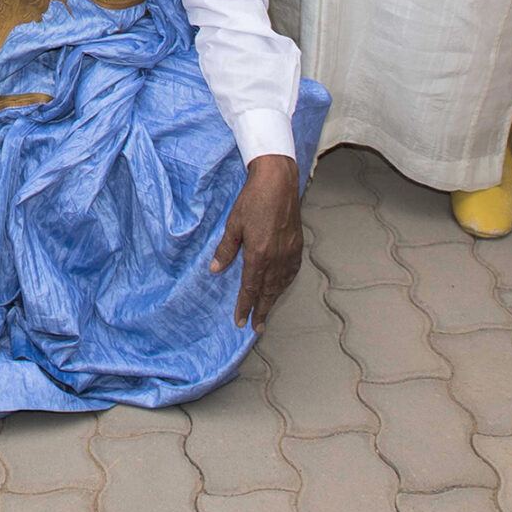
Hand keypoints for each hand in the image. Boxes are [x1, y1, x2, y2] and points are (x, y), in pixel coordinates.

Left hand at [211, 154, 302, 330]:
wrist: (278, 182)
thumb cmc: (253, 200)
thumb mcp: (234, 224)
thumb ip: (226, 249)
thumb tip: (215, 269)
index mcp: (258, 255)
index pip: (250, 288)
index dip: (245, 306)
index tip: (241, 321)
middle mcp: (275, 258)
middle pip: (267, 292)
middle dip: (261, 311)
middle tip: (257, 328)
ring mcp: (288, 252)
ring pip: (280, 284)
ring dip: (273, 300)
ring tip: (266, 311)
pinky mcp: (296, 245)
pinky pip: (291, 272)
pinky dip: (285, 283)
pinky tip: (280, 287)